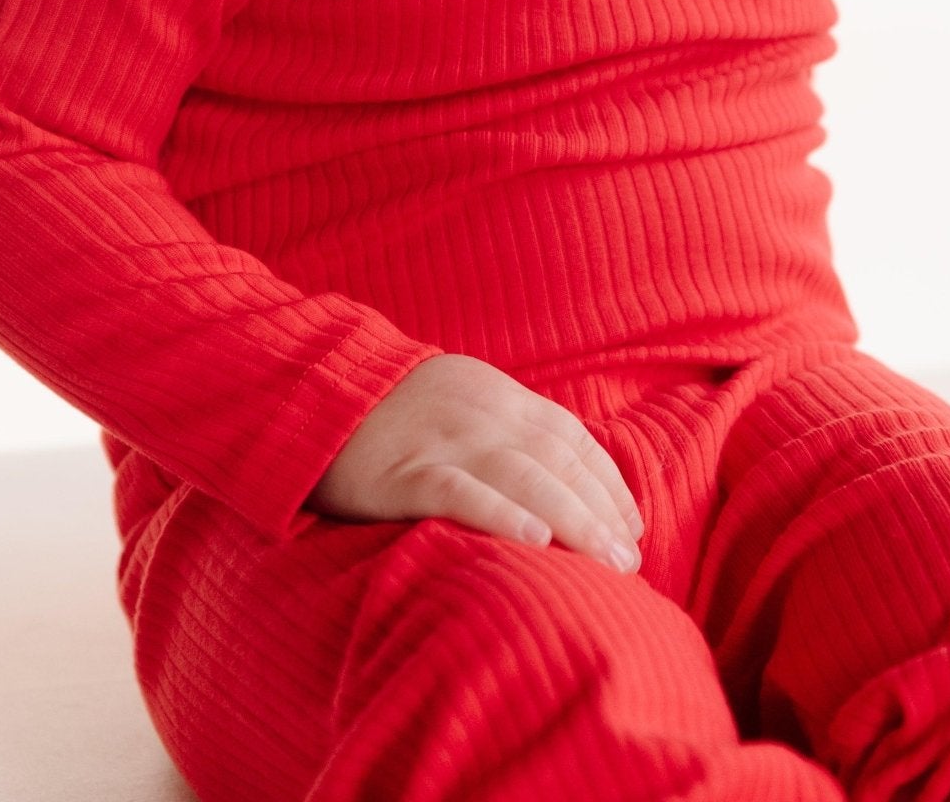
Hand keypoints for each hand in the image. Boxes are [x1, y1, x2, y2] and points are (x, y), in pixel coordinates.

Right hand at [302, 352, 644, 572]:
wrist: (316, 387)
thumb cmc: (394, 408)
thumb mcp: (462, 400)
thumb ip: (507, 428)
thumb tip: (562, 476)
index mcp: (499, 397)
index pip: (570, 439)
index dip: (607, 482)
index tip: (632, 526)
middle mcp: (481, 414)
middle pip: (557, 461)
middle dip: (601, 510)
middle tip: (629, 561)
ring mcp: (443, 440)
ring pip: (523, 476)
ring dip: (573, 519)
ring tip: (605, 561)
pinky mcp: (403, 471)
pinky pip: (458, 490)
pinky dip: (499, 513)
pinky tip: (533, 538)